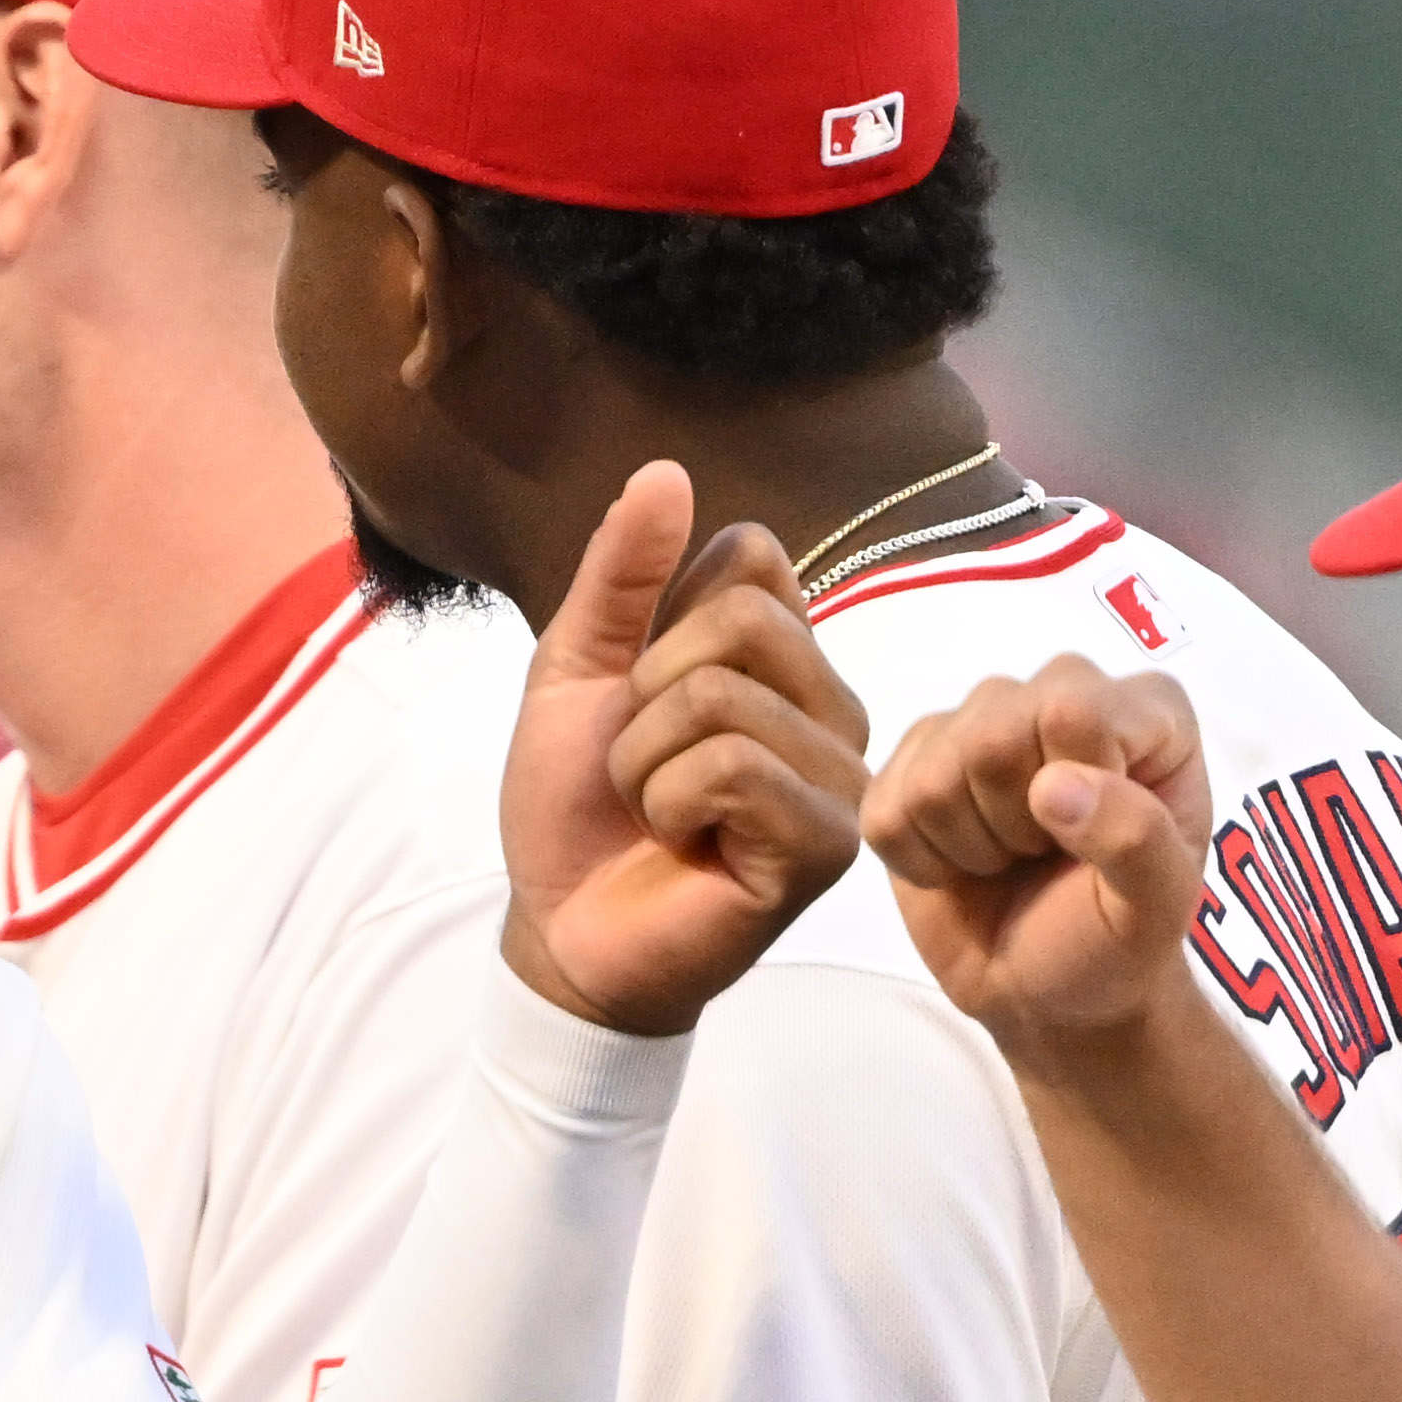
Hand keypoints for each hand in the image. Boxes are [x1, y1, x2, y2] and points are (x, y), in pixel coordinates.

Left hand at [497, 462, 870, 1039]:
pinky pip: (733, 768)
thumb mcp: (576, 671)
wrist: (561, 931)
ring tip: (658, 814)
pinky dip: (670, 803)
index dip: (661, 621)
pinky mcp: (827, 845)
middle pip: (741, 619)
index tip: (641, 697)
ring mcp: (840, 778)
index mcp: (784, 656)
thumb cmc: (577, 810)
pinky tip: (684, 845)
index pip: (751, 556)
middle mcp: (830, 707)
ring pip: (724, 697)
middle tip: (639, 768)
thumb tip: (666, 471)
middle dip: (645, 697)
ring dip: (646, 762)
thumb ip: (619, 575)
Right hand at [864, 655, 1216, 1062]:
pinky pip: (883, 807)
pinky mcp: (911, 763)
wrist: (1054, 993)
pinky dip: (920, 861)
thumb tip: (1052, 785)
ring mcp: (978, 720)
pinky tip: (963, 866)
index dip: (1071, 790)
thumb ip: (1135, 838)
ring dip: (969, 845)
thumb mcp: (1157, 906)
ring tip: (1009, 860)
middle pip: (990, 736)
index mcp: (1142, 708)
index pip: (1073, 711)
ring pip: (932, 774)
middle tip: (1044, 856)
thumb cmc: (1117, 939)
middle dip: (1012, 823)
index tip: (1092, 840)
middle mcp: (1059, 690)